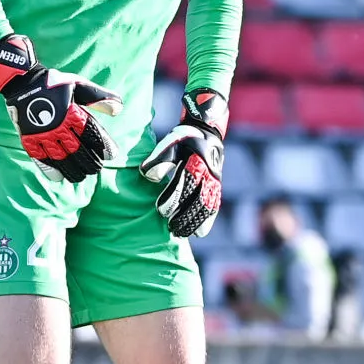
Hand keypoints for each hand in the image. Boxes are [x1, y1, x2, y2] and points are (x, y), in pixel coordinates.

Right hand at [0, 34, 121, 181]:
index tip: (111, 155)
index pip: (92, 134)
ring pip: (61, 158)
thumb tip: (119, 109)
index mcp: (72, 113)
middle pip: (79, 151)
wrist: (23, 82)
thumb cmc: (55, 84)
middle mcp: (58, 126)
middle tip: (96, 168)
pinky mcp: (29, 139)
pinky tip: (59, 177)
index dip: (103, 146)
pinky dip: (50, 170)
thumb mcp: (79, 85)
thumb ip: (99, 98)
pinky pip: (40, 159)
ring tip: (81, 176)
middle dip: (90, 162)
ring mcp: (43, 134)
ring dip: (73, 170)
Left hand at [139, 88, 226, 237]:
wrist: (207, 130)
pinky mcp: (217, 186)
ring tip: (183, 234)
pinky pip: (214, 206)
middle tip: (171, 229)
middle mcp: (207, 173)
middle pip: (196, 200)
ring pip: (206, 206)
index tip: (161, 211)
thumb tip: (146, 175)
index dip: (172, 199)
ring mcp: (214, 181)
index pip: (183, 185)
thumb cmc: (184, 138)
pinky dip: (207, 220)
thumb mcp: (170, 143)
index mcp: (195, 162)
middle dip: (184, 216)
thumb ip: (158, 159)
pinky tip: (200, 232)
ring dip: (195, 222)